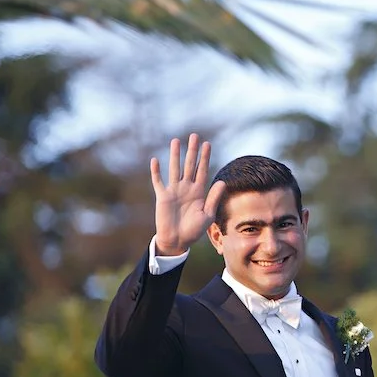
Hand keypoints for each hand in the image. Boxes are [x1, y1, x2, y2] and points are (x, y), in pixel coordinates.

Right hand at [151, 133, 225, 255]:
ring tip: (176, 141)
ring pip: (174, 169)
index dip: (205, 157)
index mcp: (199, 192)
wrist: (178, 241)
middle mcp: (187, 188)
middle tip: (194, 136)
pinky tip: (155, 160)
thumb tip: (221, 182)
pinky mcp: (162, 196)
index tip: (207, 144)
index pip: (202, 170)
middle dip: (192, 151)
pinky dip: (156, 171)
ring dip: (175, 155)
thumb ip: (213, 198)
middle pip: (189, 165)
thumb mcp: (207, 215)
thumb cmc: (194, 231)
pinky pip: (158, 181)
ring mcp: (174, 191)